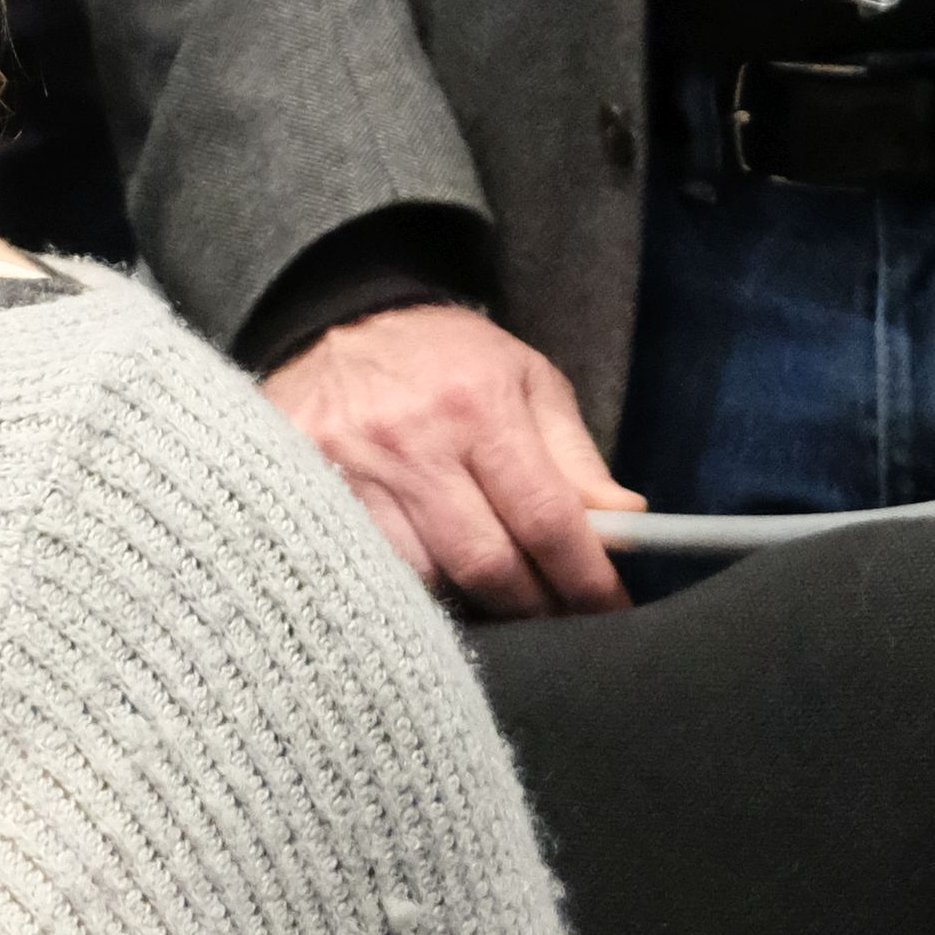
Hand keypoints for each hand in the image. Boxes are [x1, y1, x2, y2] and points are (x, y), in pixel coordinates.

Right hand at [261, 302, 639, 617]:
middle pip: (487, 564)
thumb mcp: (527, 381)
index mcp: (479, 403)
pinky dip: (411, 589)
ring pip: (426, 581)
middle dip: (533, 604)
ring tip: (491, 591)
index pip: (546, 517)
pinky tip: (432, 574)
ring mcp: (351, 471)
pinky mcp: (307, 492)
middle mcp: (412, 441)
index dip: (585, 579)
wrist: (335, 321)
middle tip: (555, 613)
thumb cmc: (446, 359)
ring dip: (471, 602)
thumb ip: (577, 458)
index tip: (609, 610)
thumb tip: (627, 524)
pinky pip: (372, 572)